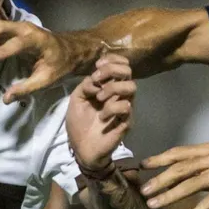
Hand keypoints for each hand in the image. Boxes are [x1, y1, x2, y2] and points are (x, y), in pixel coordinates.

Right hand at [0, 21, 79, 101]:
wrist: (71, 49)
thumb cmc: (60, 64)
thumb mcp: (47, 80)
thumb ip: (26, 89)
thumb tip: (5, 99)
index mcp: (37, 40)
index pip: (16, 43)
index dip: (1, 50)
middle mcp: (26, 28)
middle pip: (0, 27)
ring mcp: (19, 26)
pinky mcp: (14, 29)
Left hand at [67, 55, 135, 173]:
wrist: (82, 149)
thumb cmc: (79, 124)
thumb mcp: (76, 99)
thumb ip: (85, 85)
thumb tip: (95, 79)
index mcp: (108, 86)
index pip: (120, 65)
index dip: (112, 60)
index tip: (97, 65)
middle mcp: (119, 94)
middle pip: (128, 71)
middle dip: (112, 70)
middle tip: (97, 80)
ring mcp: (124, 108)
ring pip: (131, 86)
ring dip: (112, 88)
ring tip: (98, 98)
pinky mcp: (126, 122)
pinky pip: (126, 107)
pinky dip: (111, 108)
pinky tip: (101, 117)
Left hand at [142, 143, 208, 208]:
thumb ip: (199, 168)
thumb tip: (172, 176)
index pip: (179, 153)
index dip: (159, 159)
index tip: (141, 167)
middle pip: (181, 168)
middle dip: (159, 180)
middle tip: (143, 191)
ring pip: (190, 184)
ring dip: (170, 195)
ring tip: (154, 205)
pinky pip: (208, 203)